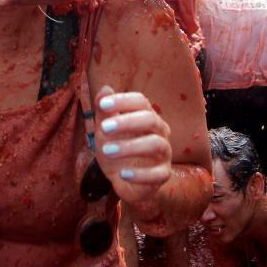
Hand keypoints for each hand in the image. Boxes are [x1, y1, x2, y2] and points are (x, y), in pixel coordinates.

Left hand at [94, 86, 171, 203]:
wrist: (123, 177)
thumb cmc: (117, 146)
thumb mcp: (106, 130)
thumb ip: (104, 112)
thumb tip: (105, 89)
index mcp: (147, 116)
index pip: (141, 101)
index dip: (123, 101)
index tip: (102, 105)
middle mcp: (160, 132)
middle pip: (150, 119)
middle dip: (126, 122)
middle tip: (104, 128)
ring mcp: (164, 153)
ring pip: (155, 144)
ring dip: (130, 147)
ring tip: (106, 150)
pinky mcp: (164, 174)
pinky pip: (158, 174)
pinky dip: (140, 174)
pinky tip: (122, 174)